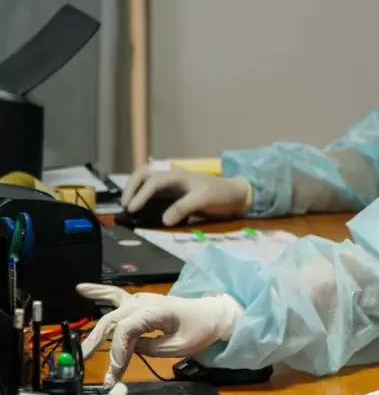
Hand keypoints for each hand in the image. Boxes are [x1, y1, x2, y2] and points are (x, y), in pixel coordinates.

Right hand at [78, 284, 243, 387]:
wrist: (213, 315)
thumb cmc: (200, 330)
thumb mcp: (179, 346)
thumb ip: (151, 348)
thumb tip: (130, 349)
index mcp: (155, 311)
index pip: (126, 330)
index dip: (117, 351)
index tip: (115, 371)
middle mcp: (144, 303)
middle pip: (114, 322)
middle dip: (98, 343)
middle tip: (86, 362)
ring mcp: (142, 301)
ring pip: (112, 312)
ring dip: (96, 329)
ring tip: (81, 346)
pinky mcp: (141, 303)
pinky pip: (117, 296)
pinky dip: (100, 293)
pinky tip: (82, 289)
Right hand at [123, 166, 251, 225]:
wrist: (236, 195)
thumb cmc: (222, 194)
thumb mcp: (204, 199)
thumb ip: (184, 208)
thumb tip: (163, 220)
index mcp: (177, 176)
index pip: (152, 182)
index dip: (140, 195)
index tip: (131, 209)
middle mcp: (171, 177)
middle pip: (143, 174)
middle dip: (131, 188)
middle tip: (125, 207)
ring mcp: (172, 184)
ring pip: (146, 180)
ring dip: (135, 190)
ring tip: (129, 207)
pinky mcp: (174, 193)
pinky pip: (153, 191)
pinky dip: (143, 197)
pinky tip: (141, 210)